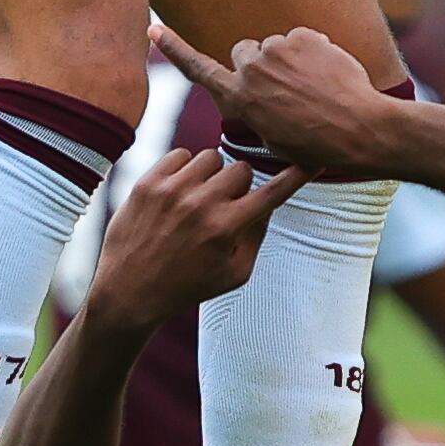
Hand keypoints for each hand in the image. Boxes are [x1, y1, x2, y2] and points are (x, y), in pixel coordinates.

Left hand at [89, 147, 309, 324]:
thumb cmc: (188, 286)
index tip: (315, 159)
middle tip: (224, 206)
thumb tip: (269, 202)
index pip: (272, 192)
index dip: (298, 175)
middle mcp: (201, 204)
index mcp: (226, 228)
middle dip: (239, 185)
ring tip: (198, 199)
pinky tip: (178, 193)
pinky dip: (184, 169)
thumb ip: (256, 236)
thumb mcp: (234, 274)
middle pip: (241, 168)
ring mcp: (172, 190)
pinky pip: (181, 154)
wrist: (129, 291)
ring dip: (211, 175)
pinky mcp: (148, 182)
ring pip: (211, 157)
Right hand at [152, 21, 394, 175]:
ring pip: (276, 45)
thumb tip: (259, 99)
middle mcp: (250, 71)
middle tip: (286, 86)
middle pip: (244, 51)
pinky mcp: (301, 38)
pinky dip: (315, 52)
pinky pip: (303, 38)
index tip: (153, 30)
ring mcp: (275, 51)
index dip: (174, 50)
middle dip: (260, 62)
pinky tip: (329, 75)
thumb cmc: (317, 145)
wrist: (357, 130)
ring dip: (291, 59)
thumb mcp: (274, 140)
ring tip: (315, 87)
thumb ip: (257, 112)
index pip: (197, 70)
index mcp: (238, 99)